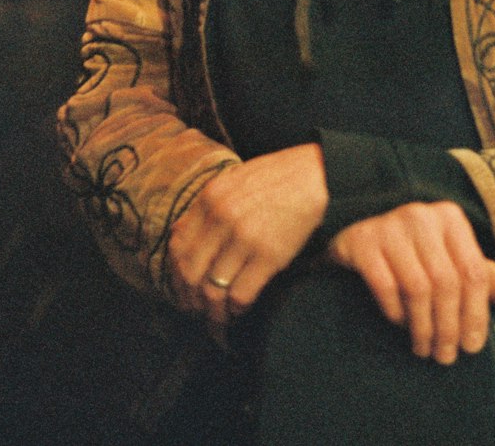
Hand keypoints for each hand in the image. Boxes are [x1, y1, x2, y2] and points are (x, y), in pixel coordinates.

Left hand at [167, 143, 327, 326]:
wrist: (318, 174)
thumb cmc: (278, 176)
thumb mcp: (235, 179)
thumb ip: (208, 204)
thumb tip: (179, 232)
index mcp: (210, 197)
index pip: (178, 247)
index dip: (176, 275)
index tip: (183, 289)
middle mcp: (222, 217)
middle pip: (191, 273)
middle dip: (190, 300)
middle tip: (196, 311)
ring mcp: (244, 238)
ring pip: (213, 290)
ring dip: (213, 312)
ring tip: (217, 319)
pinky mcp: (269, 256)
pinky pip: (241, 295)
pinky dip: (236, 310)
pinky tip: (240, 310)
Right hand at [327, 202, 494, 364]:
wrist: (358, 236)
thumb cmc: (413, 251)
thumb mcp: (449, 255)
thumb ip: (479, 273)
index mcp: (450, 217)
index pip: (474, 271)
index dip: (477, 315)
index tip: (473, 347)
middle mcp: (422, 216)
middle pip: (447, 282)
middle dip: (449, 327)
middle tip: (446, 356)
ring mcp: (390, 226)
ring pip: (418, 287)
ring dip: (424, 327)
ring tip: (424, 349)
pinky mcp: (362, 241)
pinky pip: (385, 286)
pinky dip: (396, 312)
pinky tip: (400, 325)